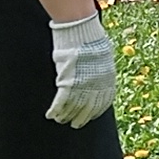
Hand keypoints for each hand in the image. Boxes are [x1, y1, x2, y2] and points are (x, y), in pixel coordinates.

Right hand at [46, 12, 117, 127]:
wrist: (83, 33)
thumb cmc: (92, 41)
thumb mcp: (103, 57)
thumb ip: (101, 70)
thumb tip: (101, 75)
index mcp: (107, 80)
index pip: (103, 102)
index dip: (96, 111)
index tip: (91, 117)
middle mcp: (96, 86)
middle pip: (89, 108)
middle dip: (81, 118)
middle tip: (75, 124)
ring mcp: (82, 86)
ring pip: (74, 108)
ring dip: (66, 116)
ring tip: (61, 120)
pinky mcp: (67, 83)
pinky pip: (61, 102)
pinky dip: (56, 110)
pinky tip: (51, 115)